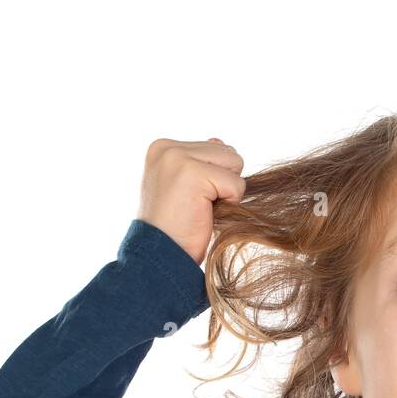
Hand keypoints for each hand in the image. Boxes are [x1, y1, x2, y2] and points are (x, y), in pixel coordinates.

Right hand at [136, 137, 245, 264]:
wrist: (159, 255)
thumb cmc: (174, 226)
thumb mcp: (183, 186)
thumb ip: (199, 161)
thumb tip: (219, 142)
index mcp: (163, 147)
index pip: (216, 149)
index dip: (215, 179)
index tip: (189, 198)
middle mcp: (167, 148)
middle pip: (228, 153)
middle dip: (223, 183)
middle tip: (198, 205)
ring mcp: (178, 158)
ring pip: (235, 163)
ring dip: (227, 191)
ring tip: (201, 207)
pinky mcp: (193, 174)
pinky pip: (236, 184)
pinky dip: (229, 202)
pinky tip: (204, 213)